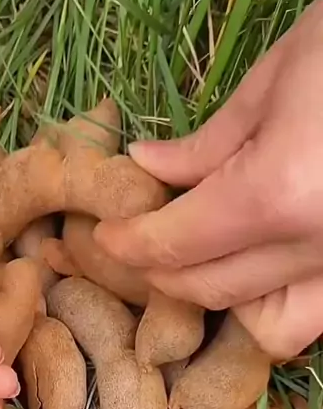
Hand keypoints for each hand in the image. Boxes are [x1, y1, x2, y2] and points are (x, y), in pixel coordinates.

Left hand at [95, 0, 322, 358]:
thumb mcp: (275, 81)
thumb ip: (206, 144)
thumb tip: (148, 167)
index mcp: (279, 195)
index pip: (177, 243)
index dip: (130, 244)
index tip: (106, 235)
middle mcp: (315, 250)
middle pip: (211, 290)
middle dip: (160, 273)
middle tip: (138, 244)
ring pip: (267, 326)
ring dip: (222, 303)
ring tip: (200, 261)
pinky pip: (311, 318)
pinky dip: (275, 307)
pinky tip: (257, 270)